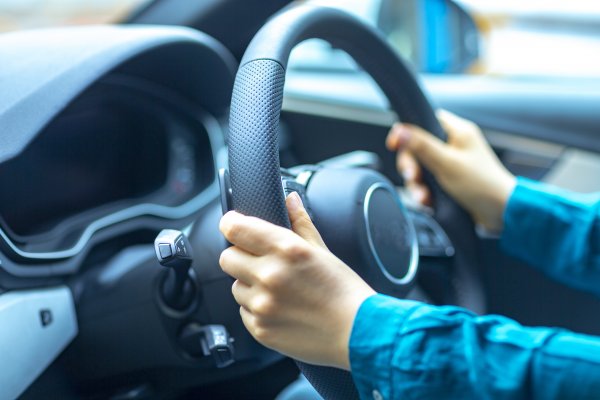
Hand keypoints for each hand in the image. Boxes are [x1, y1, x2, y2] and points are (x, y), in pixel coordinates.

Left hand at [219, 192, 374, 369]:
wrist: (357, 331)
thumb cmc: (343, 290)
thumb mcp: (322, 250)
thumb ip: (299, 221)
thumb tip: (289, 199)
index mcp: (286, 249)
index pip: (234, 228)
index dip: (231, 225)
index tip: (235, 227)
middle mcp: (269, 275)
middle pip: (227, 258)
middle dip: (240, 257)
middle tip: (261, 263)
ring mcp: (263, 304)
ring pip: (235, 287)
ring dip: (250, 286)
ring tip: (279, 290)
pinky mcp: (260, 328)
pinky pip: (244, 311)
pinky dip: (257, 309)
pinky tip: (282, 309)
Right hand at [386, 110, 515, 231]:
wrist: (502, 214)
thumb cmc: (483, 185)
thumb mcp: (447, 163)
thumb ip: (422, 146)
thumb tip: (400, 130)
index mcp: (457, 132)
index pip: (424, 122)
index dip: (407, 133)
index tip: (395, 145)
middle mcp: (454, 146)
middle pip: (418, 149)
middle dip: (412, 166)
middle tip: (412, 176)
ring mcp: (452, 165)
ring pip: (421, 169)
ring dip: (417, 184)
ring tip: (423, 196)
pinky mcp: (450, 182)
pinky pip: (428, 184)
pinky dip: (425, 193)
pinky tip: (428, 202)